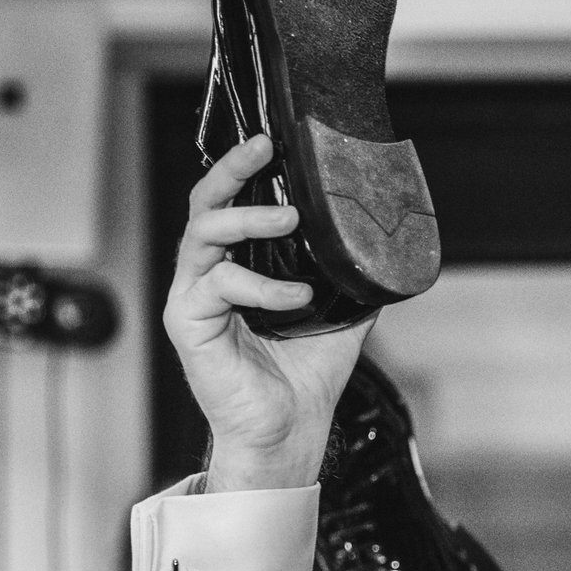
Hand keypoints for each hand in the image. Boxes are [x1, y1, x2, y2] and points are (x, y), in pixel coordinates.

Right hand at [164, 135, 370, 492]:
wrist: (292, 430)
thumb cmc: (306, 374)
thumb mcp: (341, 310)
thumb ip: (349, 273)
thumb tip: (383, 240)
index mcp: (238, 264)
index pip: (230, 202)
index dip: (242, 168)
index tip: (270, 141)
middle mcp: (209, 273)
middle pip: (204, 204)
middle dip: (230, 170)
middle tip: (263, 150)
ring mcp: (193, 297)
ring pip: (203, 234)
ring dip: (247, 219)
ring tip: (290, 220)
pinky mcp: (187, 324)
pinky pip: (219, 286)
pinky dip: (260, 286)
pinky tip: (296, 297)